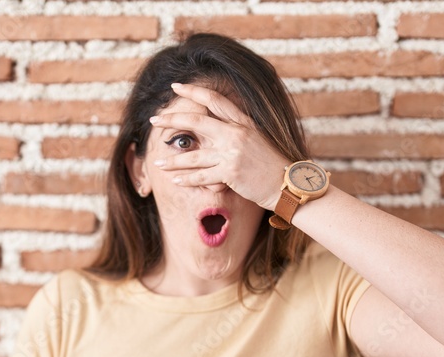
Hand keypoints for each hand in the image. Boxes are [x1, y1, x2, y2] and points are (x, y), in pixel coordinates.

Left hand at [149, 82, 290, 210]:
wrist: (289, 183)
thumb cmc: (273, 165)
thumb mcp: (258, 140)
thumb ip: (237, 132)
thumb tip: (217, 128)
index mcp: (243, 122)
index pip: (215, 100)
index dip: (194, 91)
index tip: (176, 86)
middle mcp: (236, 133)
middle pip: (196, 121)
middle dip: (172, 119)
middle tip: (155, 120)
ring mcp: (232, 152)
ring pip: (194, 155)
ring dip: (173, 161)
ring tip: (158, 164)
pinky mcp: (230, 172)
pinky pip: (201, 176)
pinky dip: (186, 180)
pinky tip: (175, 181)